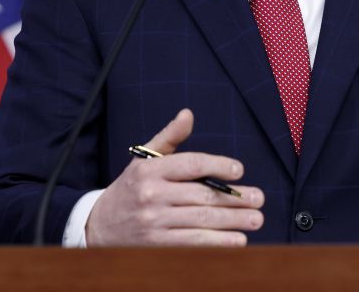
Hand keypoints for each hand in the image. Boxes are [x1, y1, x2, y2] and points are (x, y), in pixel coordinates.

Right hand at [85, 108, 263, 245]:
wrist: (100, 226)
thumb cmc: (131, 189)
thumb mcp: (144, 160)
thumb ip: (169, 138)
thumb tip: (188, 114)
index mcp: (150, 170)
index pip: (190, 164)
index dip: (218, 166)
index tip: (239, 170)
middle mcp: (151, 194)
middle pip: (202, 195)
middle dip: (235, 198)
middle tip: (258, 198)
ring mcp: (154, 222)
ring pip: (202, 219)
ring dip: (233, 220)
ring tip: (255, 218)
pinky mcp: (158, 244)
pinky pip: (194, 242)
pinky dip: (218, 242)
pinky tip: (237, 240)